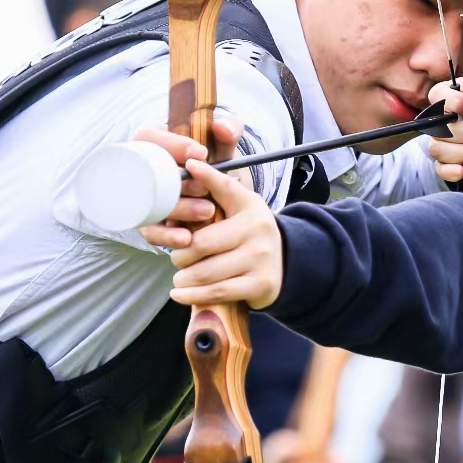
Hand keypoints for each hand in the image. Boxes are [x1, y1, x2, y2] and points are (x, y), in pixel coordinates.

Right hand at [132, 114, 248, 227]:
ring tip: (208, 211)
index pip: (148, 137)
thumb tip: (222, 128)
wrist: (221, 198)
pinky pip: (151, 231)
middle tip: (205, 188)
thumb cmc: (215, 165)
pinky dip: (167, 237)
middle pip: (149, 175)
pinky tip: (186, 238)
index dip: (171, 144)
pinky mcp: (150, 223)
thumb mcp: (224, 146)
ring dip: (179, 210)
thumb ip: (229, 129)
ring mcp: (145, 198)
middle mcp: (144, 170)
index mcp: (156, 143)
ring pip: (151, 205)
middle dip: (178, 182)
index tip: (201, 153)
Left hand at [141, 159, 283, 309]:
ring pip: (206, 271)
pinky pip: (218, 292)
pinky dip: (193, 296)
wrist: (285, 264)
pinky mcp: (260, 284)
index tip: (189, 166)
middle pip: (202, 243)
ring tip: (179, 278)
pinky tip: (180, 294)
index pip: (225, 188)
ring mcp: (261, 258)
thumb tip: (190, 165)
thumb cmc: (249, 234)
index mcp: (250, 206)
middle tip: (177, 257)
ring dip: (184, 278)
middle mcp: (258, 229)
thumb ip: (217, 190)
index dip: (206, 177)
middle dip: (180, 254)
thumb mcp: (240, 207)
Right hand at [427, 73, 462, 181]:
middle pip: (437, 128)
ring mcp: (442, 140)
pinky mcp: (449, 160)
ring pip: (437, 150)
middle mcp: (440, 118)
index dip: (453, 102)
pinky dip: (450, 171)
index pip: (437, 96)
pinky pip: (440, 169)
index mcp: (448, 95)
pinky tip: (462, 170)